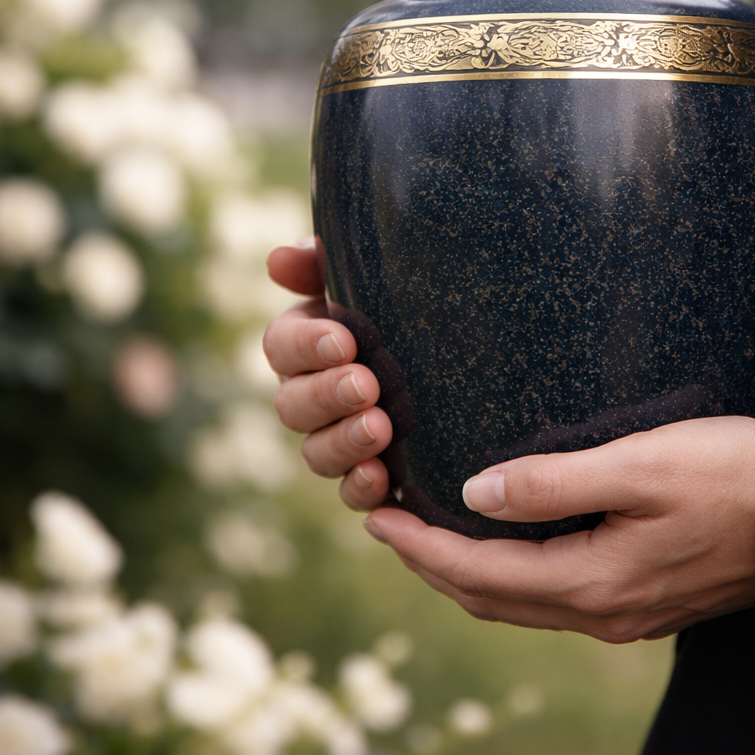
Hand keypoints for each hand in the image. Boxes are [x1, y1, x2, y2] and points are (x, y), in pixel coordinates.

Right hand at [264, 240, 391, 510]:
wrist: (474, 344)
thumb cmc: (414, 300)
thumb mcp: (380, 276)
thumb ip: (327, 261)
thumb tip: (279, 260)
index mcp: (308, 344)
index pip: (282, 346)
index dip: (305, 346)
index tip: (345, 340)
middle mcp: (314, 397)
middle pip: (293, 405)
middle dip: (327, 395)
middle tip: (367, 385)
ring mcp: (340, 441)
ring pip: (317, 453)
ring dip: (344, 442)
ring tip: (380, 429)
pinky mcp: (374, 477)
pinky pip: (353, 493)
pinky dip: (362, 488)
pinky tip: (383, 477)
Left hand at [364, 418, 754, 642]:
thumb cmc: (734, 476)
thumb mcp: (641, 463)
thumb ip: (554, 481)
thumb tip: (475, 491)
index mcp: (592, 585)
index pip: (477, 574)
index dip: (419, 548)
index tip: (373, 519)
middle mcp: (604, 615)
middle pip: (491, 599)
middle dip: (432, 566)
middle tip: (387, 525)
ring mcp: (629, 615)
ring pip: (523, 603)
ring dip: (469, 574)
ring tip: (431, 535)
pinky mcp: (651, 601)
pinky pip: (557, 598)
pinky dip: (513, 575)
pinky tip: (510, 544)